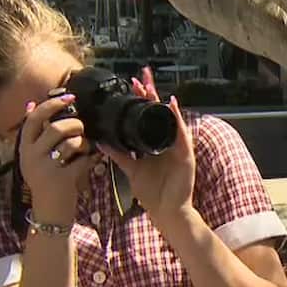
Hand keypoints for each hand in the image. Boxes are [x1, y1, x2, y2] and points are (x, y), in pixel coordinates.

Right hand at [19, 93, 97, 224]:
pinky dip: (92, 158)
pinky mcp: (62, 180)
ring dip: (84, 141)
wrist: (49, 214)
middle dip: (74, 124)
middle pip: (55, 128)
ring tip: (87, 147)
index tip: (69, 97)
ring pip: (71, 143)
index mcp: (24, 148)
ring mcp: (46, 168)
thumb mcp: (33, 157)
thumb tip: (31, 104)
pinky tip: (95, 159)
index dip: (51, 105)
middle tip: (82, 128)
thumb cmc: (45, 182)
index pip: (33, 119)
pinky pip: (83, 160)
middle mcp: (31, 157)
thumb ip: (34, 134)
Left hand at [99, 67, 195, 224]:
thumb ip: (118, 155)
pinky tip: (170, 106)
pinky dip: (176, 119)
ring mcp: (177, 147)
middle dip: (151, 92)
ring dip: (161, 101)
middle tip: (142, 74)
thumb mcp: (131, 170)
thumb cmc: (154, 194)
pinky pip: (181, 134)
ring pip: (170, 118)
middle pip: (158, 112)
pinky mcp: (186, 155)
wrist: (166, 212)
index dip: (140, 99)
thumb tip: (100, 142)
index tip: (131, 84)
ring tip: (152, 86)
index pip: (147, 115)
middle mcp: (167, 142)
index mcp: (154, 144)